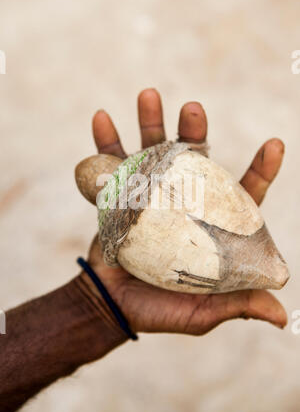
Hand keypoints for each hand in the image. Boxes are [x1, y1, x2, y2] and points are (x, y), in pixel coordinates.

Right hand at [83, 88, 286, 335]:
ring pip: (152, 151)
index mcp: (209, 225)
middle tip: (193, 109)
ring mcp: (149, 196)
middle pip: (193, 159)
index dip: (261, 169)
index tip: (275, 143)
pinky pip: (110, 165)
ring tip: (149, 95)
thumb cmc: (160, 311)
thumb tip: (281, 316)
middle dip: (194, 130)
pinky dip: (105, 142)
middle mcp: (182, 203)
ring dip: (150, 122)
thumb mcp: (203, 310)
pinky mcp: (119, 197)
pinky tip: (102, 117)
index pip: (241, 193)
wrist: (112, 308)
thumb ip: (237, 304)